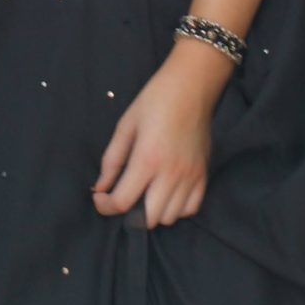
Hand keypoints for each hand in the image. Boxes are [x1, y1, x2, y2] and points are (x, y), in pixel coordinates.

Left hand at [91, 49, 222, 230]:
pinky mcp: (204, 175)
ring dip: (153, 212)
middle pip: (148, 219)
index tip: (100, 197)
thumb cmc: (154, 101)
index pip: (123, 202)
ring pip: (169, 218)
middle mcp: (171, 174)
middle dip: (129, 213)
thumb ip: (112, 161)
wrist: (192, 86)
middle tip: (122, 195)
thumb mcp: (125, 126)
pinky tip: (166, 193)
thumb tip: (100, 188)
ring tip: (145, 194)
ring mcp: (191, 177)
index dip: (105, 206)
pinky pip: (190, 209)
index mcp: (147, 159)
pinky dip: (176, 208)